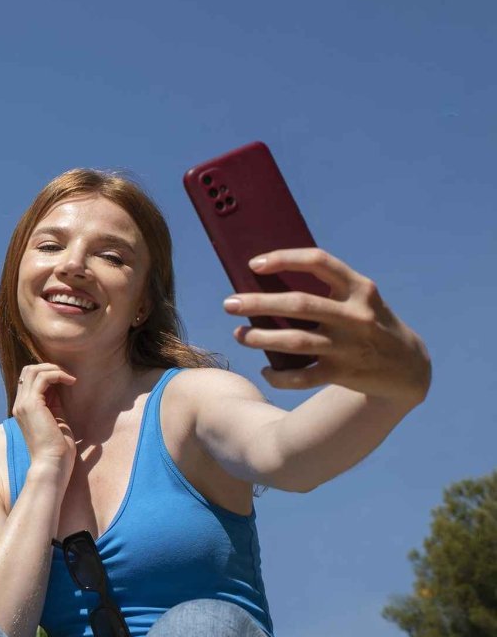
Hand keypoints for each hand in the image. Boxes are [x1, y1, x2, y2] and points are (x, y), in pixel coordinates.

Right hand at [11, 363, 77, 473]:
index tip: (66, 382)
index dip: (47, 376)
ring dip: (53, 369)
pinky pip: (43, 377)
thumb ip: (54, 404)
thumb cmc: (57, 450)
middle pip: (27, 371)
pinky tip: (71, 381)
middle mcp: (19, 405)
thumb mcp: (57, 420)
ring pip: (32, 370)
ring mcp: (23, 404)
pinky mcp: (31, 404)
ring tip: (69, 377)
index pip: (29, 381)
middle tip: (67, 375)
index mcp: (23, 410)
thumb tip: (59, 388)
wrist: (51, 465)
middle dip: (49, 367)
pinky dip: (58, 374)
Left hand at [224, 248, 430, 404]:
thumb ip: (324, 289)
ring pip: (296, 341)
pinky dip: (280, 377)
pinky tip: (266, 371)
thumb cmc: (366, 321)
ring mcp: (350, 345)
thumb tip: (264, 281)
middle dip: (258, 303)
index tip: (252, 264)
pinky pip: (303, 378)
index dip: (284, 259)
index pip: (319, 262)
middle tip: (229, 303)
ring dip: (261, 338)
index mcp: (359, 288)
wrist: (408, 366)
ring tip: (238, 334)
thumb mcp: (358, 299)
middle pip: (299, 304)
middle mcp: (356, 315)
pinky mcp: (345, 373)